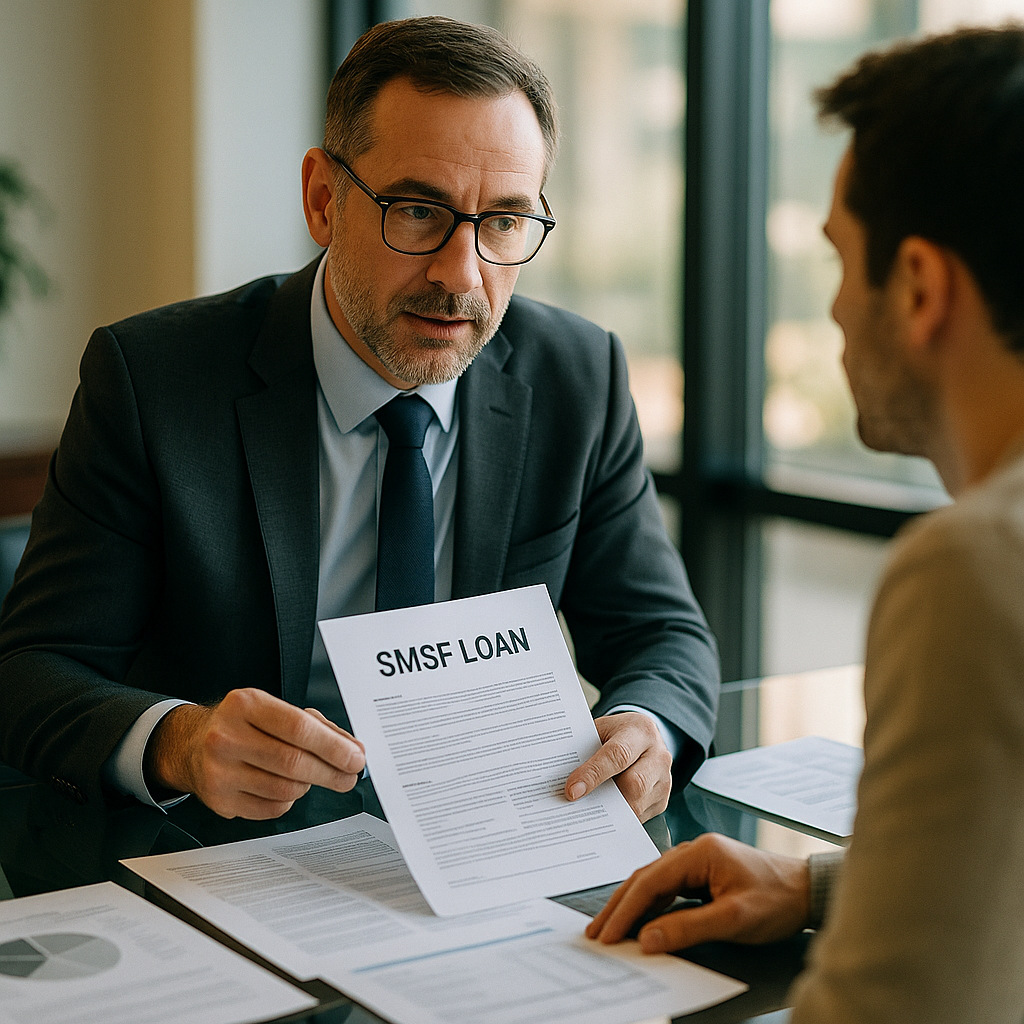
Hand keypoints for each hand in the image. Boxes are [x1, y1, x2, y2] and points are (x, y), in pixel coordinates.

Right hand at [145, 689, 365, 818]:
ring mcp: (219, 771)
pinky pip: (271, 808)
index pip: (298, 727)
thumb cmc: (244, 726)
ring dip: (307, 785)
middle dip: (330, 772)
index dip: (332, 746)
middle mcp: (226, 737)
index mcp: (244, 704)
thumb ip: (318, 728)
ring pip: (285, 789)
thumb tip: (353, 750)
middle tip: (349, 776)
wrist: (193, 746)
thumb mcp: (276, 711)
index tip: (355, 757)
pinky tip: (282, 786)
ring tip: (308, 775)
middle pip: (293, 762)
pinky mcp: (219, 800)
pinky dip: (287, 801)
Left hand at [564, 712, 671, 821]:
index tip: (572, 790)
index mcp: (640, 731)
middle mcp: (659, 756)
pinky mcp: (662, 800)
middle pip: (635, 784)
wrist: (642, 737)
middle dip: (604, 798)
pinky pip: (639, 817)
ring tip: (585, 812)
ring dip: (610, 811)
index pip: (618, 755)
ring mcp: (664, 780)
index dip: (593, 774)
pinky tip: (600, 816)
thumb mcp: (601, 730)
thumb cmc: (615, 734)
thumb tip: (564, 781)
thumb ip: (586, 750)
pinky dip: (617, 818)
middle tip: (577, 806)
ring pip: (638, 805)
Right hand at [585, 832, 810, 952]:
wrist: (808, 891)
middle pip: (645, 879)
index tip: (607, 933)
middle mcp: (693, 852)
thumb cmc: (777, 901)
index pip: (650, 882)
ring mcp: (697, 862)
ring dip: (630, 906)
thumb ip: (688, 928)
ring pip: (653, 884)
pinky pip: (667, 890)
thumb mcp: (734, 918)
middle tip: (595, 933)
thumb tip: (647, 939)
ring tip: (609, 929)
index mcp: (699, 853)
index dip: (625, 909)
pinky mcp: (702, 875)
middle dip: (618, 907)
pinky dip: (649, 906)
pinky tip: (639, 921)